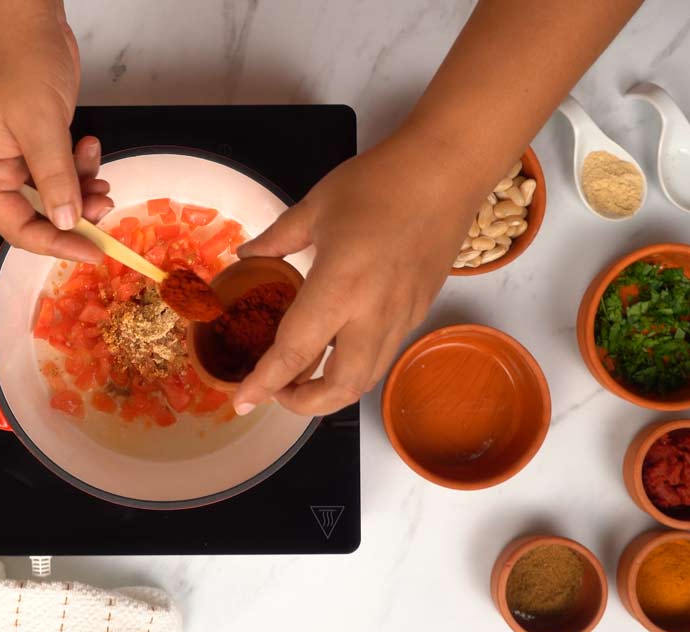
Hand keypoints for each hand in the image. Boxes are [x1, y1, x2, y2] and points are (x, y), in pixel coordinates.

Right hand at [0, 1, 109, 261]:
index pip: (16, 228)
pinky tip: (92, 147)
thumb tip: (64, 222)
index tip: (90, 252)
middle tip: (105, 209)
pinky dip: (83, 168)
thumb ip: (54, 178)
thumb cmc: (20, 66)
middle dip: (74, 216)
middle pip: (39, 216)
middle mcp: (1, 171)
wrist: (29, 22)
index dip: (53, 245)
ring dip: (84, 193)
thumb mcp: (39, 125)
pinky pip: (66, 172)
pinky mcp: (43, 144)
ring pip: (58, 195)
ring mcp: (23, 157)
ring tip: (104, 179)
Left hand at [233, 132, 480, 415]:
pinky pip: (384, 353)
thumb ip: (276, 240)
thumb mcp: (314, 207)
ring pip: (367, 377)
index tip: (243, 400)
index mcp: (339, 286)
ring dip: (332, 390)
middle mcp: (373, 313)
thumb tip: (246, 255)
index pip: (295, 353)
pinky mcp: (419, 311)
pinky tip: (338, 347)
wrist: (447, 170)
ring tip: (303, 376)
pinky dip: (356, 365)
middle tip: (277, 389)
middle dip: (304, 403)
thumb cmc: (379, 182)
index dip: (264, 383)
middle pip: (340, 387)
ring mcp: (402, 316)